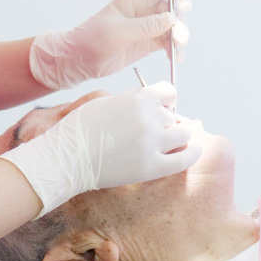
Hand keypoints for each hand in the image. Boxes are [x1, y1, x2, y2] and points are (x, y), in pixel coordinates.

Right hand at [0, 82, 201, 216]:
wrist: (66, 159)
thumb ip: (131, 101)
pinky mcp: (151, 167)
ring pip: (183, 134)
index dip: (167, 101)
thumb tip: (152, 105)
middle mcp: (148, 119)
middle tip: (158, 131)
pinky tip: (194, 149)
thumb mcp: (104, 103)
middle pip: (175, 116)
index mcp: (137, 99)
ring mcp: (152, 143)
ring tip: (171, 142)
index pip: (169, 92)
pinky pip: (185, 158)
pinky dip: (193, 152)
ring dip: (179, 136)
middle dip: (169, 122)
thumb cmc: (79, 131)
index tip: (164, 108)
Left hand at [29, 0, 190, 90]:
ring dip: (179, 38)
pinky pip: (167, 44)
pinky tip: (174, 59)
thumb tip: (171, 20)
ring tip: (177, 53)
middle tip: (179, 39)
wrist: (77, 61)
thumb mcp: (117, 32)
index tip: (183, 6)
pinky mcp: (146, 44)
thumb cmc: (90, 41)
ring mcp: (146, 28)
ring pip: (173, 27)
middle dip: (180, 21)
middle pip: (173, 7)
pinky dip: (174, 51)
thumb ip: (144, 26)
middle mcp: (144, 11)